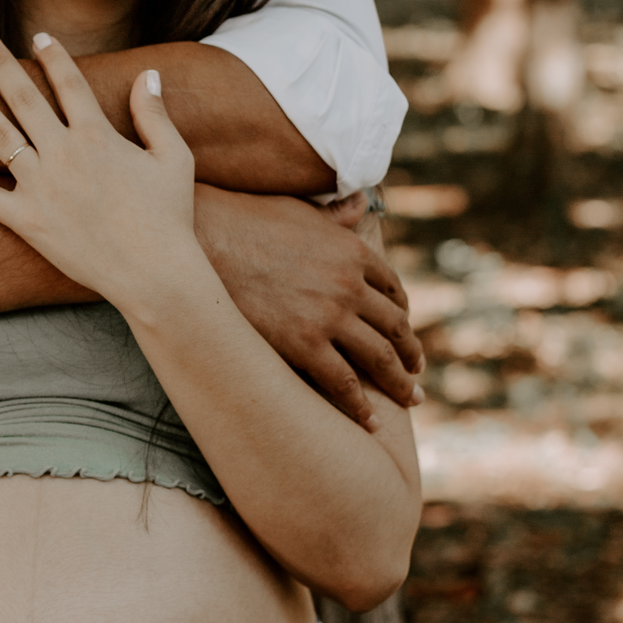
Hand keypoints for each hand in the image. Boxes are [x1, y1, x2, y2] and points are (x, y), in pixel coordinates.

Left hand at [0, 32, 197, 308]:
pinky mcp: (26, 221)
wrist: (154, 273)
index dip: (54, 56)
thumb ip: (155, 114)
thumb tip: (148, 75)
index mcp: (98, 136)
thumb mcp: (174, 159)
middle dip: (0, 64)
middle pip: (23, 97)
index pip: (69, 83)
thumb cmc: (170, 217)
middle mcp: (64, 154)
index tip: (38, 35)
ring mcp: (41, 187)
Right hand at [194, 186, 423, 428]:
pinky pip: (344, 383)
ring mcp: (329, 317)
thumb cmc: (246, 219)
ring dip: (399, 383)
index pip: (392, 289)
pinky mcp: (304, 344)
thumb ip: (336, 215)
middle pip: (395, 326)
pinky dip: (361, 406)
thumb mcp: (301, 210)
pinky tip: (370, 420)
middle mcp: (350, 285)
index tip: (404, 330)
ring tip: (410, 398)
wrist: (206, 240)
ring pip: (380, 358)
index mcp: (353, 252)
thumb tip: (362, 202)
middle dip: (410, 353)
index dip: (402, 313)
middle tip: (417, 372)